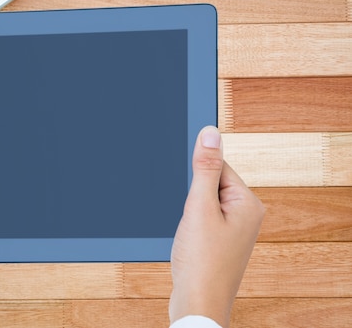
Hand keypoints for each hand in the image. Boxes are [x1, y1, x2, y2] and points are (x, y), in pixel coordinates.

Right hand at [169, 126, 264, 326]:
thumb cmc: (202, 263)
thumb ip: (205, 168)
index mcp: (248, 203)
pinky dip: (189, 224)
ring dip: (189, 212)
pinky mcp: (221, 240)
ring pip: (202, 202)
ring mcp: (234, 229)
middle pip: (210, 183)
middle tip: (190, 220)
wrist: (198, 303)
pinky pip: (202, 218)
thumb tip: (211, 133)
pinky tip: (188, 240)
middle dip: (191, 197)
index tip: (188, 195)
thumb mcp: (199, 208)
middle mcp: (246, 214)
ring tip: (190, 234)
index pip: (218, 166)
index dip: (196, 176)